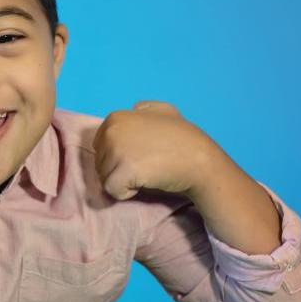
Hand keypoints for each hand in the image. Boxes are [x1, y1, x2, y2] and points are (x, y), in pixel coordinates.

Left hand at [93, 100, 222, 200]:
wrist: (199, 159)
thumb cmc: (183, 138)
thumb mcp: (164, 110)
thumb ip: (145, 108)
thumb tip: (135, 109)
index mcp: (114, 118)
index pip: (100, 147)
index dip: (119, 157)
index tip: (140, 155)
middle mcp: (111, 131)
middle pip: (101, 163)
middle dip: (119, 169)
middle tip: (145, 165)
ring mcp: (117, 151)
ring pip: (105, 177)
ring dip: (122, 181)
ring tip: (146, 173)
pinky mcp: (124, 170)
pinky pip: (112, 190)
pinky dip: (125, 193)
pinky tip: (143, 183)